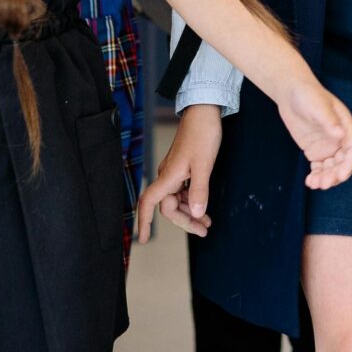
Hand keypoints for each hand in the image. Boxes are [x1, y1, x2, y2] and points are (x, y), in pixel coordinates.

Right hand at [137, 103, 222, 239]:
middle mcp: (168, 176)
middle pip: (169, 207)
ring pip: (177, 200)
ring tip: (207, 223)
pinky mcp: (184, 169)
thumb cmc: (202, 134)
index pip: (149, 203)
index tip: (144, 240)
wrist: (205, 112)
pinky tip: (203, 208)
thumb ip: (200, 191)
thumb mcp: (204, 165)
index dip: (144, 222)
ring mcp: (175, 172)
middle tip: (204, 231)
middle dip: (185, 221)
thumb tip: (195, 213)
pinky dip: (192, 201)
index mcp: (168, 176)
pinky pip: (184, 191)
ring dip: (190, 213)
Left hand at [277, 74, 351, 190]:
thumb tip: (340, 134)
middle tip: (323, 183)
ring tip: (314, 183)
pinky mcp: (315, 151)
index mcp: (346, 127)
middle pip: (343, 163)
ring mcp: (328, 146)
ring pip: (332, 168)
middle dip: (336, 175)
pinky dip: (317, 176)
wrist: (291, 92)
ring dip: (326, 178)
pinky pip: (320, 168)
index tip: (341, 175)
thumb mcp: (318, 105)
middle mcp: (340, 139)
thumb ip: (329, 120)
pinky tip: (309, 181)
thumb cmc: (307, 94)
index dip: (350, 164)